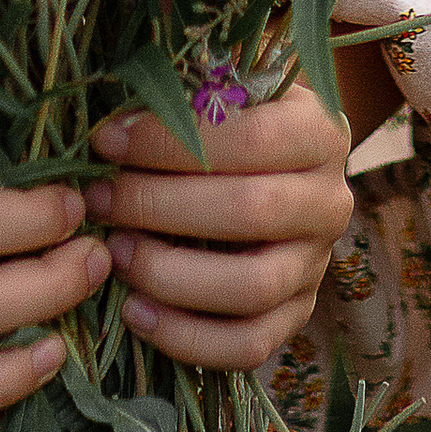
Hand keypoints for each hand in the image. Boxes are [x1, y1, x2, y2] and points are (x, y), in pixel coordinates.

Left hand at [81, 82, 354, 369]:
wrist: (278, 167)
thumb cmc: (232, 120)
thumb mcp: (225, 87)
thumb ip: (187, 87)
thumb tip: (117, 110)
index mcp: (319, 132)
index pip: (249, 139)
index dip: (170, 141)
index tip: (106, 140)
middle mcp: (329, 201)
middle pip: (249, 213)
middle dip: (160, 206)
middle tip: (101, 199)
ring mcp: (316, 265)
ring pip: (252, 287)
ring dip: (171, 274)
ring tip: (114, 253)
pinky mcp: (296, 315)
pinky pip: (249, 345)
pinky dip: (187, 337)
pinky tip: (135, 312)